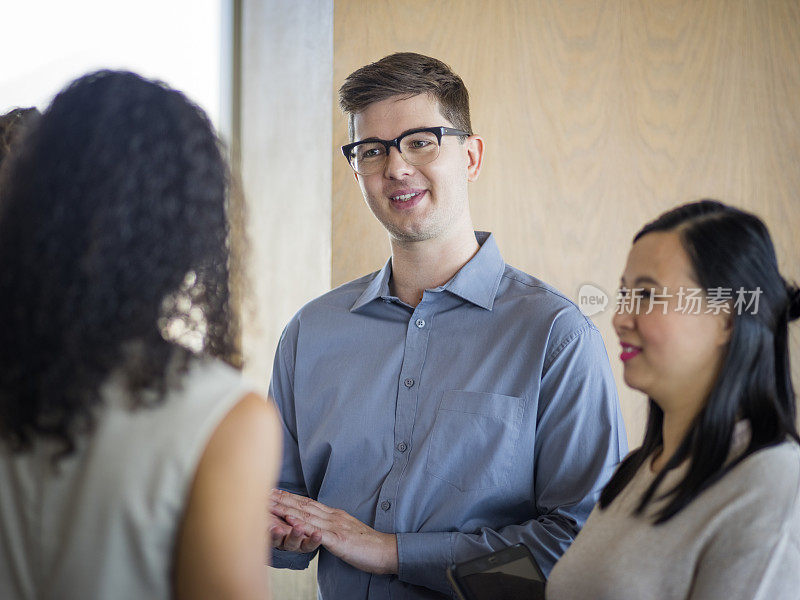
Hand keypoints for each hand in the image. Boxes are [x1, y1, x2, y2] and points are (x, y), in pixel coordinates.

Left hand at [271, 489, 398, 574]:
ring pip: (306, 515)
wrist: (385, 550)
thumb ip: (332, 526)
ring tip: (269, 503)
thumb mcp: (346, 531)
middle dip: (281, 498)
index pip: (307, 502)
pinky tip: (290, 519)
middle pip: (303, 505)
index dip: (289, 496)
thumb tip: (319, 525)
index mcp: (334, 515)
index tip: (273, 491)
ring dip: (286, 508)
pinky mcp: (338, 540)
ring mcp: (335, 527)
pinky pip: (317, 531)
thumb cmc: (366, 544)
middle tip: (263, 492)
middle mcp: (332, 517)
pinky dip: (302, 524)